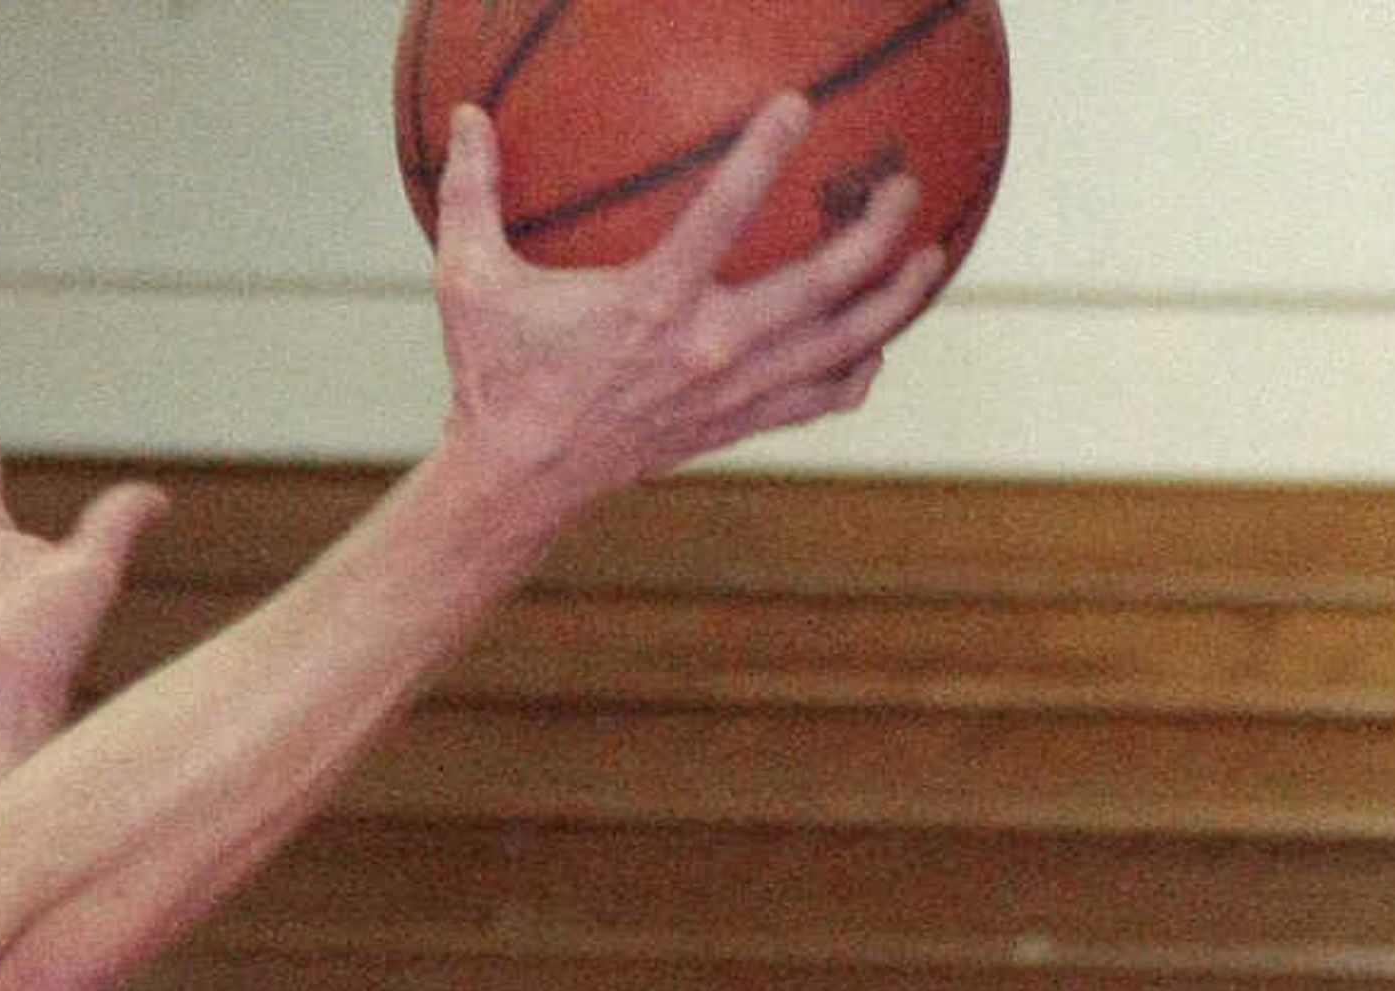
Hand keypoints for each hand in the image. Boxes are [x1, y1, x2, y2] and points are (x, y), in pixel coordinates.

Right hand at [425, 96, 942, 514]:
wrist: (518, 482)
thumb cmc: (494, 375)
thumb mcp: (469, 282)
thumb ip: (471, 194)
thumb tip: (463, 114)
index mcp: (652, 302)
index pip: (725, 214)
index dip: (766, 154)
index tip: (802, 105)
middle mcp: (708, 347)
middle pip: (825, 286)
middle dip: (878, 232)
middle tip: (904, 186)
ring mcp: (732, 393)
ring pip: (842, 345)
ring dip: (895, 300)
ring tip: (931, 256)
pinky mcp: (735, 425)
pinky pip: (820, 399)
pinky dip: (858, 371)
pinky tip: (876, 345)